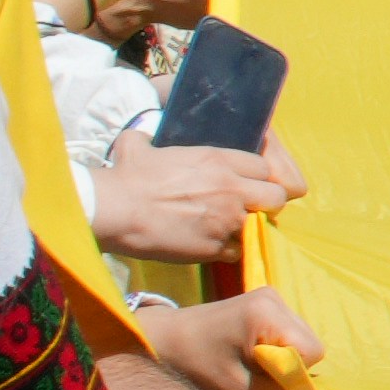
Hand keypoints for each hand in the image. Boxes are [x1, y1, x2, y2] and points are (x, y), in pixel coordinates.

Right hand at [88, 137, 299, 264]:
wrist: (114, 210)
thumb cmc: (125, 176)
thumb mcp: (137, 146)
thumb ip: (147, 140)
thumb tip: (140, 137)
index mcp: (219, 161)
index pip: (262, 167)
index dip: (256, 176)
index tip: (245, 182)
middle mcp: (231, 189)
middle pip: (276, 196)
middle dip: (267, 202)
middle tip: (249, 206)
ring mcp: (225, 220)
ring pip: (259, 226)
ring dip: (247, 227)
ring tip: (228, 228)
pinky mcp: (213, 248)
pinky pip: (237, 251)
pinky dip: (228, 250)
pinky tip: (213, 246)